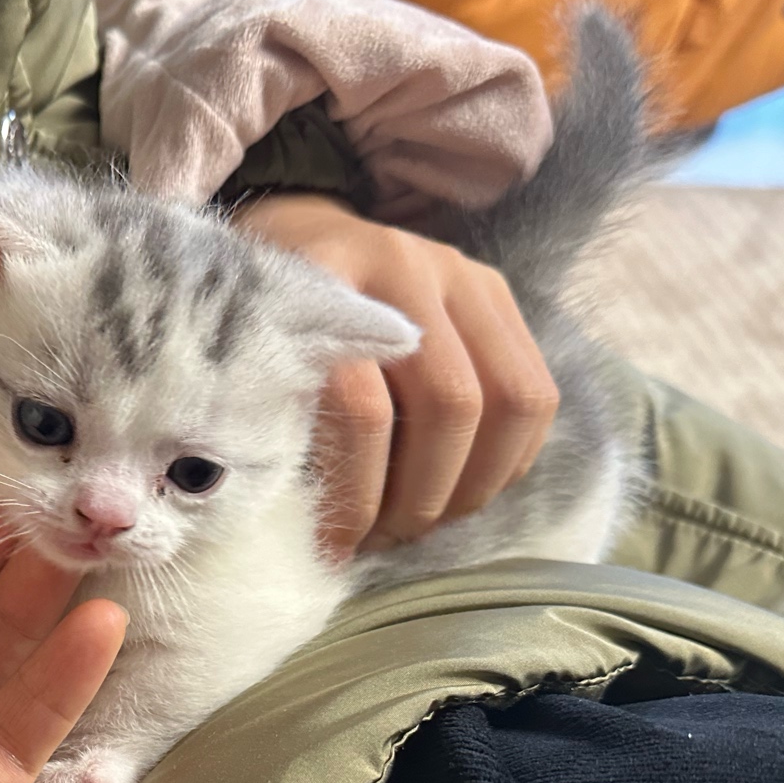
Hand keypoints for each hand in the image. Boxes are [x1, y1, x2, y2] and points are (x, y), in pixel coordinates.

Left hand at [234, 193, 560, 558]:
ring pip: (508, 398)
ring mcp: (458, 274)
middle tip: (390, 537)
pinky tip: (467, 488)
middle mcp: (401, 267)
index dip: (353, 495)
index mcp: (325, 287)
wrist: (303, 235)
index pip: (361, 408)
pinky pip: (536, 390)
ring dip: (473, 482)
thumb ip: (270, 427)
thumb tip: (317, 544)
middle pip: (451, 404)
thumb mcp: (247, 367)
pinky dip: (510, 457)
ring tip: (429, 520)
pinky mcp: (495, 290)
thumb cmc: (266, 324)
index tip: (335, 547)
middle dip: (425, 494)